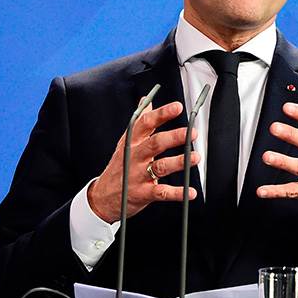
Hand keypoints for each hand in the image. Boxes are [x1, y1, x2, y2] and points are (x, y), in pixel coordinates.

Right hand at [88, 101, 198, 222]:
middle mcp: (134, 157)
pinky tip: (191, 192)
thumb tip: (146, 99)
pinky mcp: (143, 193)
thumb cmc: (121, 166)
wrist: (103, 197)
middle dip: (174, 137)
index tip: (177, 107)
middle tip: (192, 133)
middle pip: (154, 144)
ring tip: (195, 157)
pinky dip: (177, 193)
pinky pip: (161, 192)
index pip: (145, 123)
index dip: (161, 114)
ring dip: (179, 162)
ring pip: (160, 167)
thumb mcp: (126, 142)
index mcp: (132, 142)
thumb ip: (140, 122)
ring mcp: (138, 175)